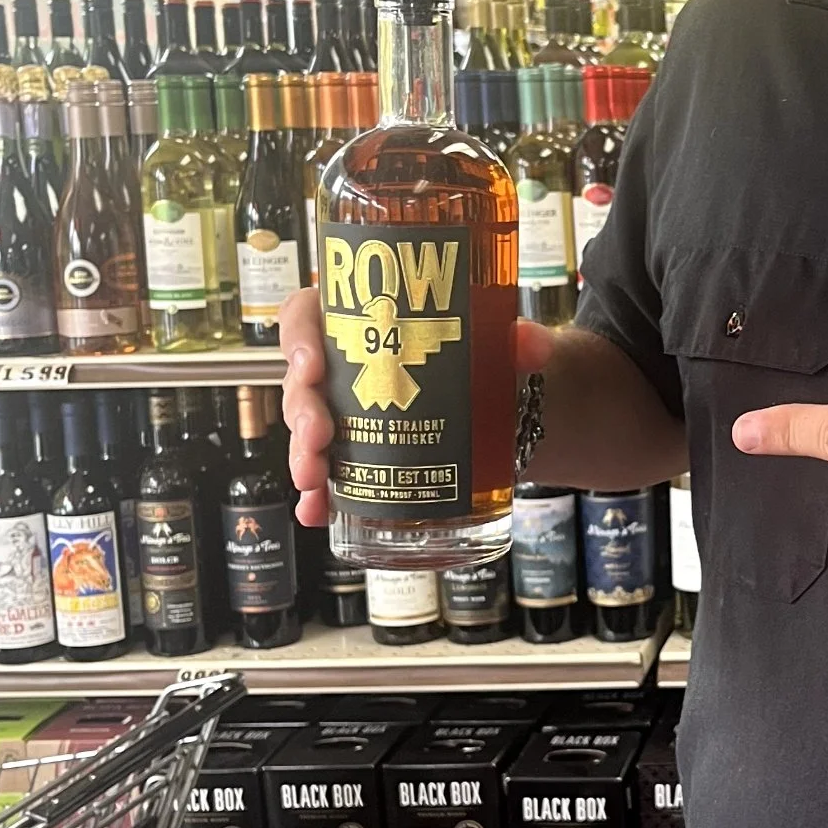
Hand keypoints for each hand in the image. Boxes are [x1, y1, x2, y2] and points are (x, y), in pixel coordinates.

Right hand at [278, 289, 554, 528]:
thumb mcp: (502, 343)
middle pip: (303, 382)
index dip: (297, 337)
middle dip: (303, 411)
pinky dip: (319, 498)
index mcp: (363, 323)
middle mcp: (344, 369)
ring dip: (303, 457)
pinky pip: (327, 479)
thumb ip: (520, 340)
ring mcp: (346, 417)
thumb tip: (530, 345)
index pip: (308, 315)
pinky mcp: (358, 460)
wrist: (509, 411)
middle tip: (318, 435)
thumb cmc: (486, 360)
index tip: (311, 363)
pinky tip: (318, 512)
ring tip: (316, 480)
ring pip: (307, 432)